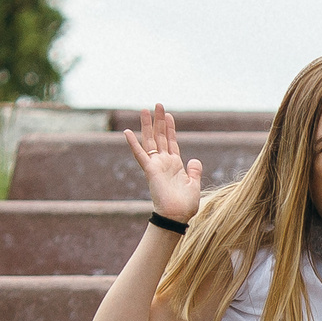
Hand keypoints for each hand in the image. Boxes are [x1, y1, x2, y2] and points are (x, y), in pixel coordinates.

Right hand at [123, 103, 203, 222]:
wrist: (177, 216)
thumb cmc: (185, 205)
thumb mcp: (194, 185)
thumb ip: (194, 171)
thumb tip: (195, 160)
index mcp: (175, 165)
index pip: (171, 142)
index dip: (170, 128)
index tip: (169, 115)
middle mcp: (164, 162)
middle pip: (160, 136)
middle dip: (159, 120)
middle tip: (158, 104)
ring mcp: (156, 165)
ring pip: (150, 141)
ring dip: (147, 125)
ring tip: (145, 109)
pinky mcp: (150, 170)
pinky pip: (140, 155)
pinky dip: (133, 144)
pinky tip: (126, 132)